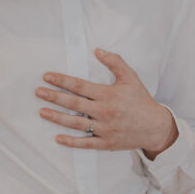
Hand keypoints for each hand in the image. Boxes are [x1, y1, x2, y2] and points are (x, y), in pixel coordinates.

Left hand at [35, 48, 177, 155]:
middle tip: (38, 92)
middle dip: (53, 97)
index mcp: (107, 94)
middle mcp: (103, 111)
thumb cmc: (141, 101)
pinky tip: (57, 138)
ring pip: (75, 123)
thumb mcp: (130, 77)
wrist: (155, 127)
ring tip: (42, 111)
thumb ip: (114, 62)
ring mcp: (104, 129)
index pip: (79, 86)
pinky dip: (71, 142)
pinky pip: (85, 143)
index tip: (47, 77)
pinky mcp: (106, 143)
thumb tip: (97, 50)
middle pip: (73, 103)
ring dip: (57, 118)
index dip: (61, 80)